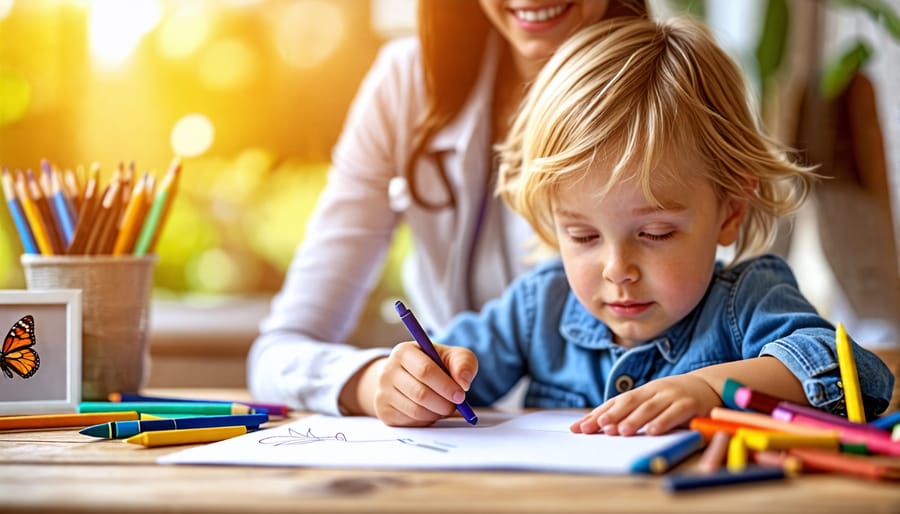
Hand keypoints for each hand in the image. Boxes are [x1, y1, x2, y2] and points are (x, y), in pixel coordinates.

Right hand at [372, 341, 477, 426]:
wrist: (408, 376)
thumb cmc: (435, 365)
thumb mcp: (452, 357)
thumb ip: (463, 363)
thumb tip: (463, 382)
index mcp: (404, 351)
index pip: (425, 370)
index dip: (445, 385)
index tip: (461, 395)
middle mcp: (388, 370)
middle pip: (420, 393)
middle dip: (444, 402)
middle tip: (456, 405)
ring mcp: (383, 392)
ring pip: (416, 410)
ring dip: (437, 412)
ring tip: (445, 406)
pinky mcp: (384, 411)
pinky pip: (411, 421)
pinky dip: (427, 419)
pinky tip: (431, 410)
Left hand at [569, 374, 720, 435]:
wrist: (709, 385)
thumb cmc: (674, 399)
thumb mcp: (652, 402)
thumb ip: (632, 413)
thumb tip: (602, 427)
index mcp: (641, 392)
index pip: (615, 402)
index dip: (597, 414)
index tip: (579, 427)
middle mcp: (653, 391)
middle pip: (628, 402)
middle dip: (610, 415)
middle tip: (595, 427)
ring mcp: (671, 396)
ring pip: (649, 408)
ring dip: (633, 420)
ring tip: (619, 431)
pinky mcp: (689, 404)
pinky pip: (674, 414)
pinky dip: (662, 422)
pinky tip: (651, 432)